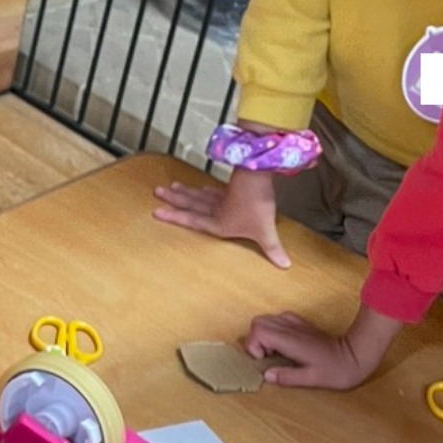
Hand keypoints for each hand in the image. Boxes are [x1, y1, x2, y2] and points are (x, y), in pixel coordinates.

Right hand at [154, 168, 291, 268]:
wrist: (258, 177)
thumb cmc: (256, 204)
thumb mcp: (265, 230)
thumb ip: (273, 249)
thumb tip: (284, 265)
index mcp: (218, 223)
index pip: (192, 221)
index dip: (174, 217)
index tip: (157, 212)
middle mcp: (216, 210)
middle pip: (190, 204)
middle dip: (173, 200)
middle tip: (157, 193)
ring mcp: (222, 197)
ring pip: (198, 195)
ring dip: (184, 192)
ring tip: (171, 187)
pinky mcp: (230, 188)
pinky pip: (214, 190)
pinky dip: (205, 189)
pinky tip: (201, 187)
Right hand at [244, 305, 401, 389]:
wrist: (356, 355)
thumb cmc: (336, 370)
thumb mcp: (312, 379)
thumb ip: (287, 377)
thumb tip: (266, 375)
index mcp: (291, 341)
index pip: (258, 331)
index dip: (254, 345)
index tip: (265, 360)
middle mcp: (290, 328)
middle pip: (257, 322)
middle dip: (255, 339)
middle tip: (267, 357)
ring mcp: (295, 323)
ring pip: (266, 319)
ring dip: (263, 335)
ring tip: (275, 353)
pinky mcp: (300, 323)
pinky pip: (278, 320)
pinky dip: (273, 331)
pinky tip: (283, 345)